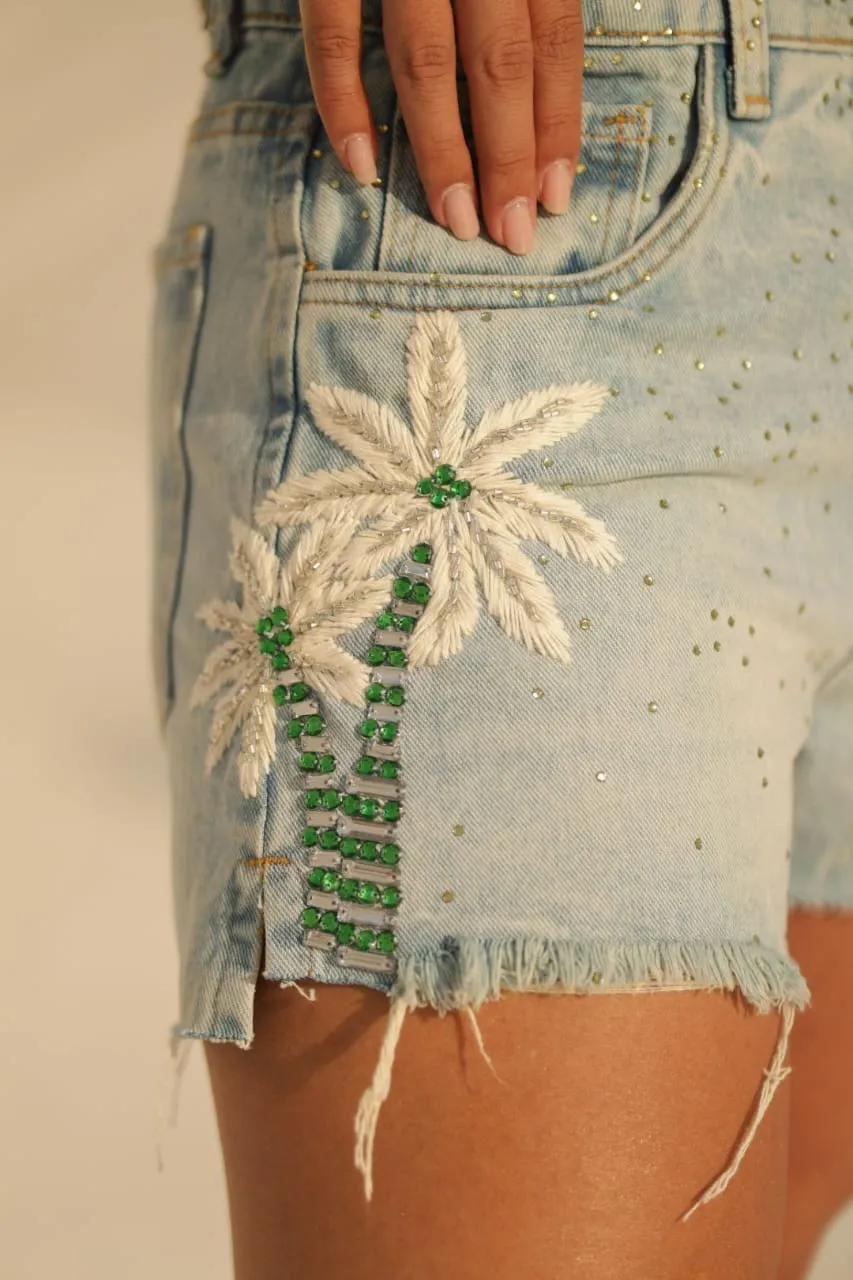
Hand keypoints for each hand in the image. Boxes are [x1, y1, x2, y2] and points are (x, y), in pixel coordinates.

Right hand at [300, 0, 583, 254]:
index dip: (557, 121)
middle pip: (499, 62)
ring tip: (454, 220)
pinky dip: (344, 103)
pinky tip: (361, 166)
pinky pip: (332, 37)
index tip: (555, 198)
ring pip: (425, 60)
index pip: (552, 41)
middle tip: (511, 233)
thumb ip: (518, 12)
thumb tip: (532, 108)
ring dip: (442, 149)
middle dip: (509, 156)